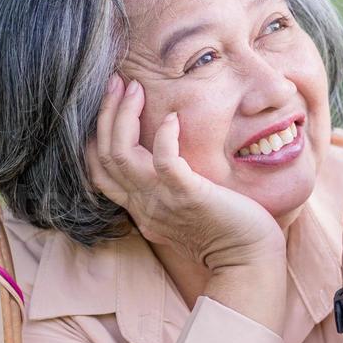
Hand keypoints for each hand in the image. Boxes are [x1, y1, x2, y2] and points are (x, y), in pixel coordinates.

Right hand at [85, 75, 283, 270]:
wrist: (248, 261)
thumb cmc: (226, 233)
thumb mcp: (183, 211)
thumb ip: (168, 190)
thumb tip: (166, 165)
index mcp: (140, 207)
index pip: (98, 170)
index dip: (95, 135)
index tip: (109, 103)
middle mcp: (143, 204)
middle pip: (103, 155)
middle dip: (105, 114)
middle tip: (116, 82)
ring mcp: (162, 200)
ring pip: (121, 154)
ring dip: (124, 115)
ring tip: (133, 88)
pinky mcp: (188, 195)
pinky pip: (164, 161)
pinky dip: (164, 135)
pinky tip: (172, 117)